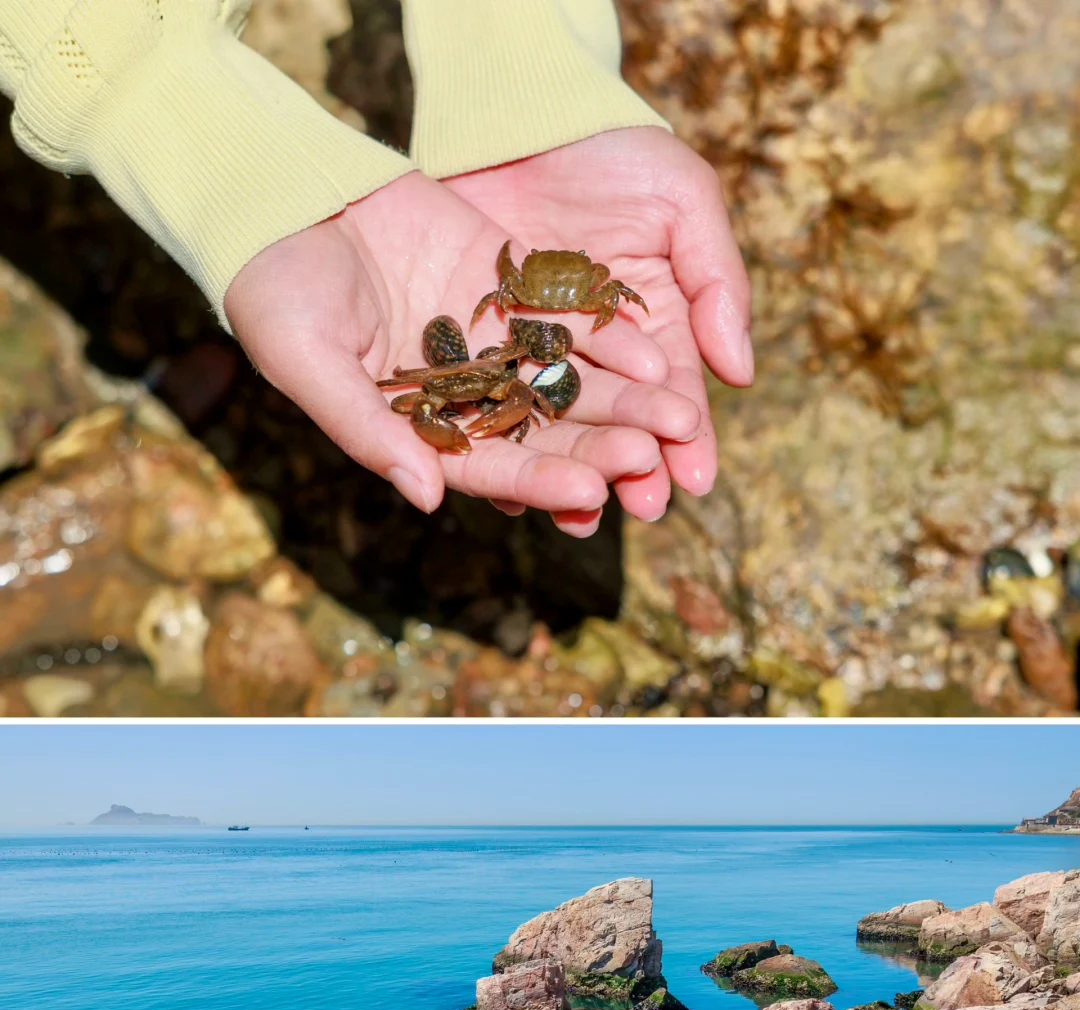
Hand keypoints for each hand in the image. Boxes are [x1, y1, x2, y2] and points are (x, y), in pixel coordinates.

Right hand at [225, 170, 699, 535]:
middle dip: (602, 445)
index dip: (541, 480)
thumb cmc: (276, 290)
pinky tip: (658, 352)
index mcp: (418, 429)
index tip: (590, 492)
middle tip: (656, 454)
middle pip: (545, 430)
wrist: (285, 196)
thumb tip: (427, 499)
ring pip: (569, 380)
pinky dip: (609, 336)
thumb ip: (365, 431)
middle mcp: (464, 395)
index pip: (490, 467)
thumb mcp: (309, 362)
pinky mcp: (508, 288)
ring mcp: (491, 343)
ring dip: (627, 399)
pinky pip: (567, 319)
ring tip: (681, 415)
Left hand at [445, 127, 752, 521]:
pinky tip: (512, 482)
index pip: (677, 397)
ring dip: (572, 473)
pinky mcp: (485, 345)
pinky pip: (496, 404)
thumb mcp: (686, 202)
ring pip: (558, 428)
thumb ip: (716, 284)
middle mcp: (601, 355)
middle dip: (634, 470)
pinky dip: (503, 442)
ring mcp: (540, 353)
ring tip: (581, 515)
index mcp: (658, 328)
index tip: (697, 480)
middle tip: (645, 509)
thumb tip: (742, 373)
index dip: (689, 439)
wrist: (528, 113)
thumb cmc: (620, 151)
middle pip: (619, 426)